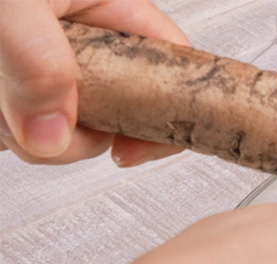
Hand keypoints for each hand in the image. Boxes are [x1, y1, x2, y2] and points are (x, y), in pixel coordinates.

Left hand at [0, 0, 187, 164]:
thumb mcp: (11, 9)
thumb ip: (36, 67)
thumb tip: (51, 140)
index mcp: (114, 9)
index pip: (175, 71)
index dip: (164, 119)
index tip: (126, 152)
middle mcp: (91, 44)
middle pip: (114, 117)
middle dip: (68, 132)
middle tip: (21, 115)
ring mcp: (53, 69)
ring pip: (60, 131)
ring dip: (17, 128)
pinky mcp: (18, 88)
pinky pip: (20, 131)